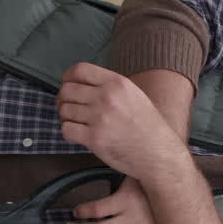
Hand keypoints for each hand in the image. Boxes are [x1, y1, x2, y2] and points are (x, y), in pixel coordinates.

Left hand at [56, 62, 187, 181]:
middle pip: (67, 90)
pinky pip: (66, 130)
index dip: (68, 77)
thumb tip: (80, 84)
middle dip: (64, 100)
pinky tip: (79, 135)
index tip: (68, 86)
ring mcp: (99, 118)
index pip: (79, 70)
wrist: (158, 154)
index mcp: (117, 83)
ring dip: (66, 117)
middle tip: (70, 109)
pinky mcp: (94, 139)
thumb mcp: (133, 94)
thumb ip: (109, 86)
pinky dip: (68, 132)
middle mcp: (107, 97)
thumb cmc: (147, 125)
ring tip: (78, 123)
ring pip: (64, 110)